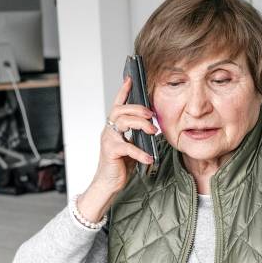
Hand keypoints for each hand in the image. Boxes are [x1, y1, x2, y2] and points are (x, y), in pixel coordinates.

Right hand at [76, 76, 157, 221]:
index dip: (123, 91)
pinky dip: (140, 153)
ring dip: (140, 124)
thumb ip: (138, 135)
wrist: (109, 184)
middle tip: (151, 114)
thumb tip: (153, 126)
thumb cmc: (120, 165)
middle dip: (137, 108)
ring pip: (122, 122)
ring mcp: (108, 140)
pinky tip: (149, 158)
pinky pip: (127, 147)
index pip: (117, 105)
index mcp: (114, 127)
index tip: (129, 78)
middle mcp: (109, 130)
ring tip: (153, 131)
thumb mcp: (132, 146)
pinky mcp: (110, 151)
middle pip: (120, 110)